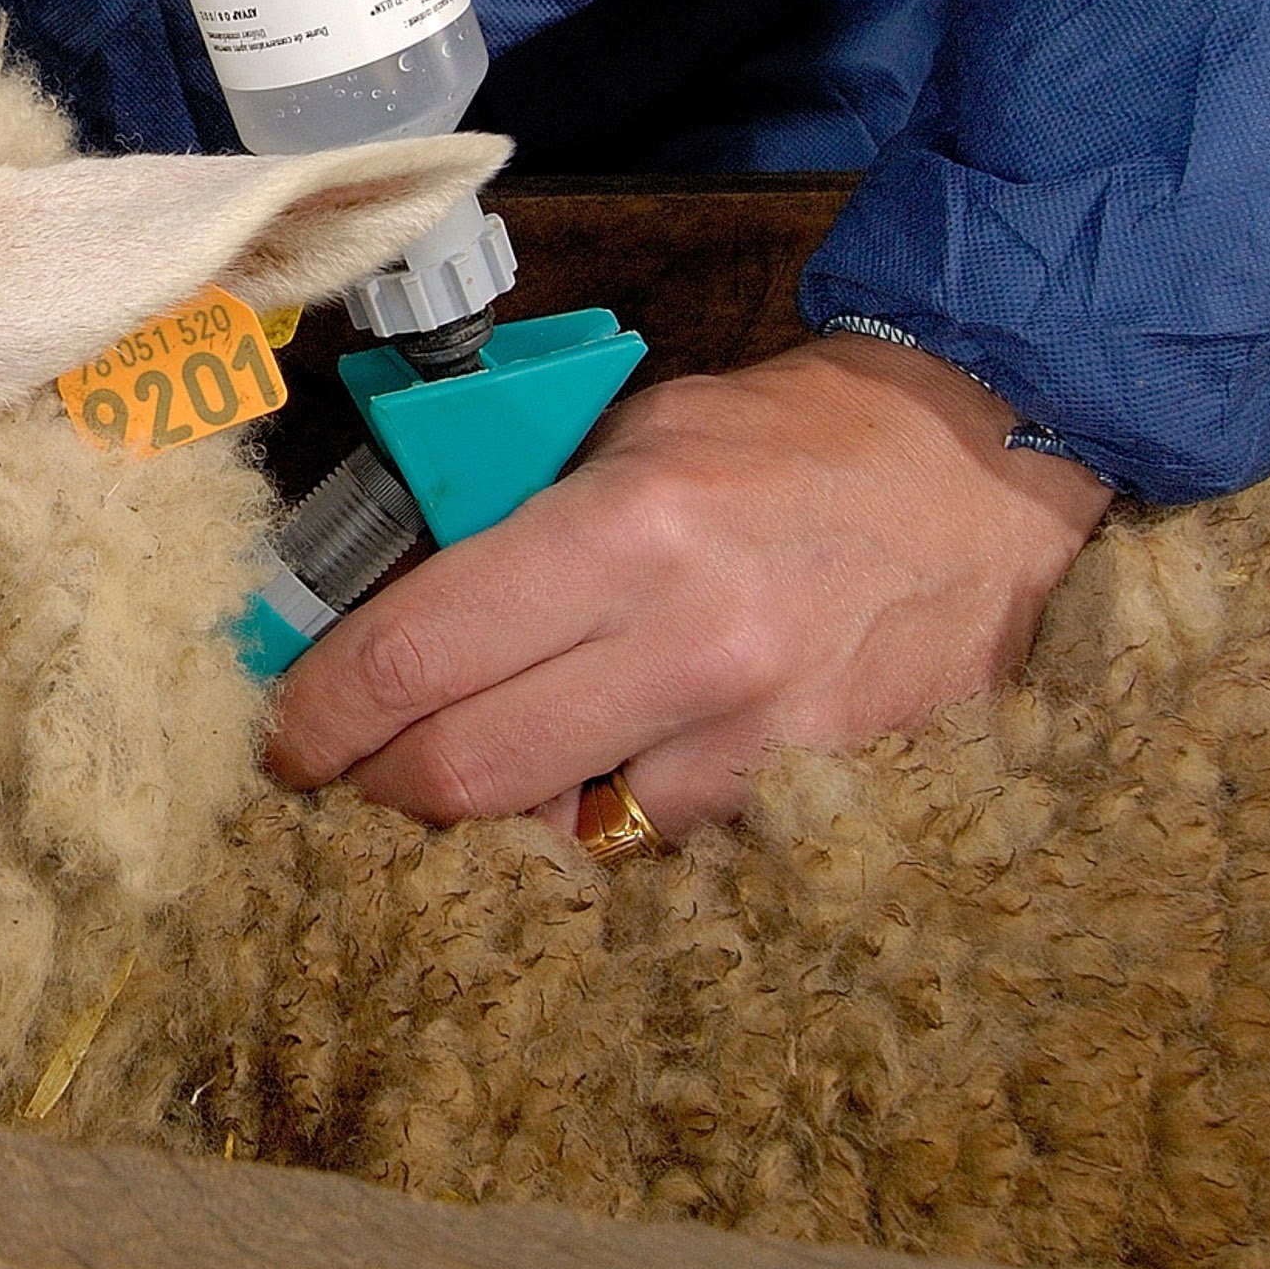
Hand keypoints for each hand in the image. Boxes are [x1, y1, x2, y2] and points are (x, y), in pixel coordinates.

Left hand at [266, 333, 1111, 836]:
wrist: (985, 476)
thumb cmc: (792, 442)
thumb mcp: (636, 433)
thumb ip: (519, 517)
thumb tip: (390, 595)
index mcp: (623, 529)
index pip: (416, 655)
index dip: (322, 713)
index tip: (284, 735)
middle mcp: (683, 642)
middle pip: (462, 771)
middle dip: (376, 782)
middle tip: (346, 768)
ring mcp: (752, 732)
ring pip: (551, 826)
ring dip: (486, 810)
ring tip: (466, 764)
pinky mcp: (807, 791)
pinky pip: (649, 835)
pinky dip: (593, 815)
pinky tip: (585, 772)